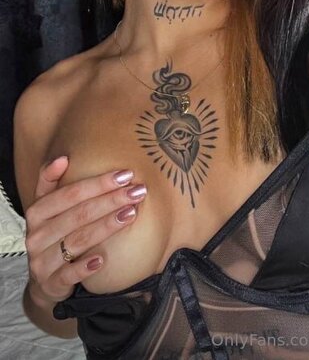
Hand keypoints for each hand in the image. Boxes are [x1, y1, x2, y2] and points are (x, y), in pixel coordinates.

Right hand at [25, 156, 146, 304]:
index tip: (125, 175)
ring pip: (77, 240)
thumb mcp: (49, 208)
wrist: (45, 279)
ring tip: (131, 214)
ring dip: (105, 226)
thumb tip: (63, 158)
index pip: (69, 193)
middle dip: (110, 200)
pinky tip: (102, 258)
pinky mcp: (50, 283)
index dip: (98, 183)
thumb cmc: (55, 234)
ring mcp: (41, 260)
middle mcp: (36, 235)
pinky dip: (84, 267)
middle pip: (78, 214)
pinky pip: (68, 274)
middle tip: (138, 191)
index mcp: (37, 212)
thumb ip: (52, 182)